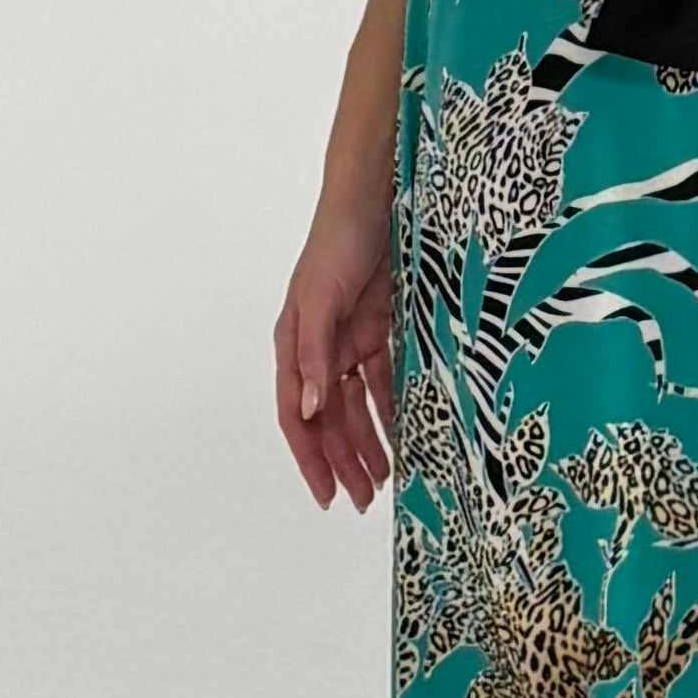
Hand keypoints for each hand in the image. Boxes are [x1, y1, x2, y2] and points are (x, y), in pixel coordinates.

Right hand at [275, 195, 398, 512]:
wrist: (373, 198)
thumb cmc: (337, 241)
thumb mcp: (320, 300)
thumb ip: (313, 355)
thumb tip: (307, 408)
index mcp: (294, 346)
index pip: (296, 416)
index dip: (310, 458)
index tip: (326, 493)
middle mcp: (318, 351)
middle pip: (328, 420)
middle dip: (343, 461)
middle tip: (361, 499)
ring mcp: (349, 343)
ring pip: (356, 408)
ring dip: (367, 443)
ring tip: (382, 479)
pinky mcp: (378, 332)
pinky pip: (383, 383)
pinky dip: (391, 410)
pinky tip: (404, 435)